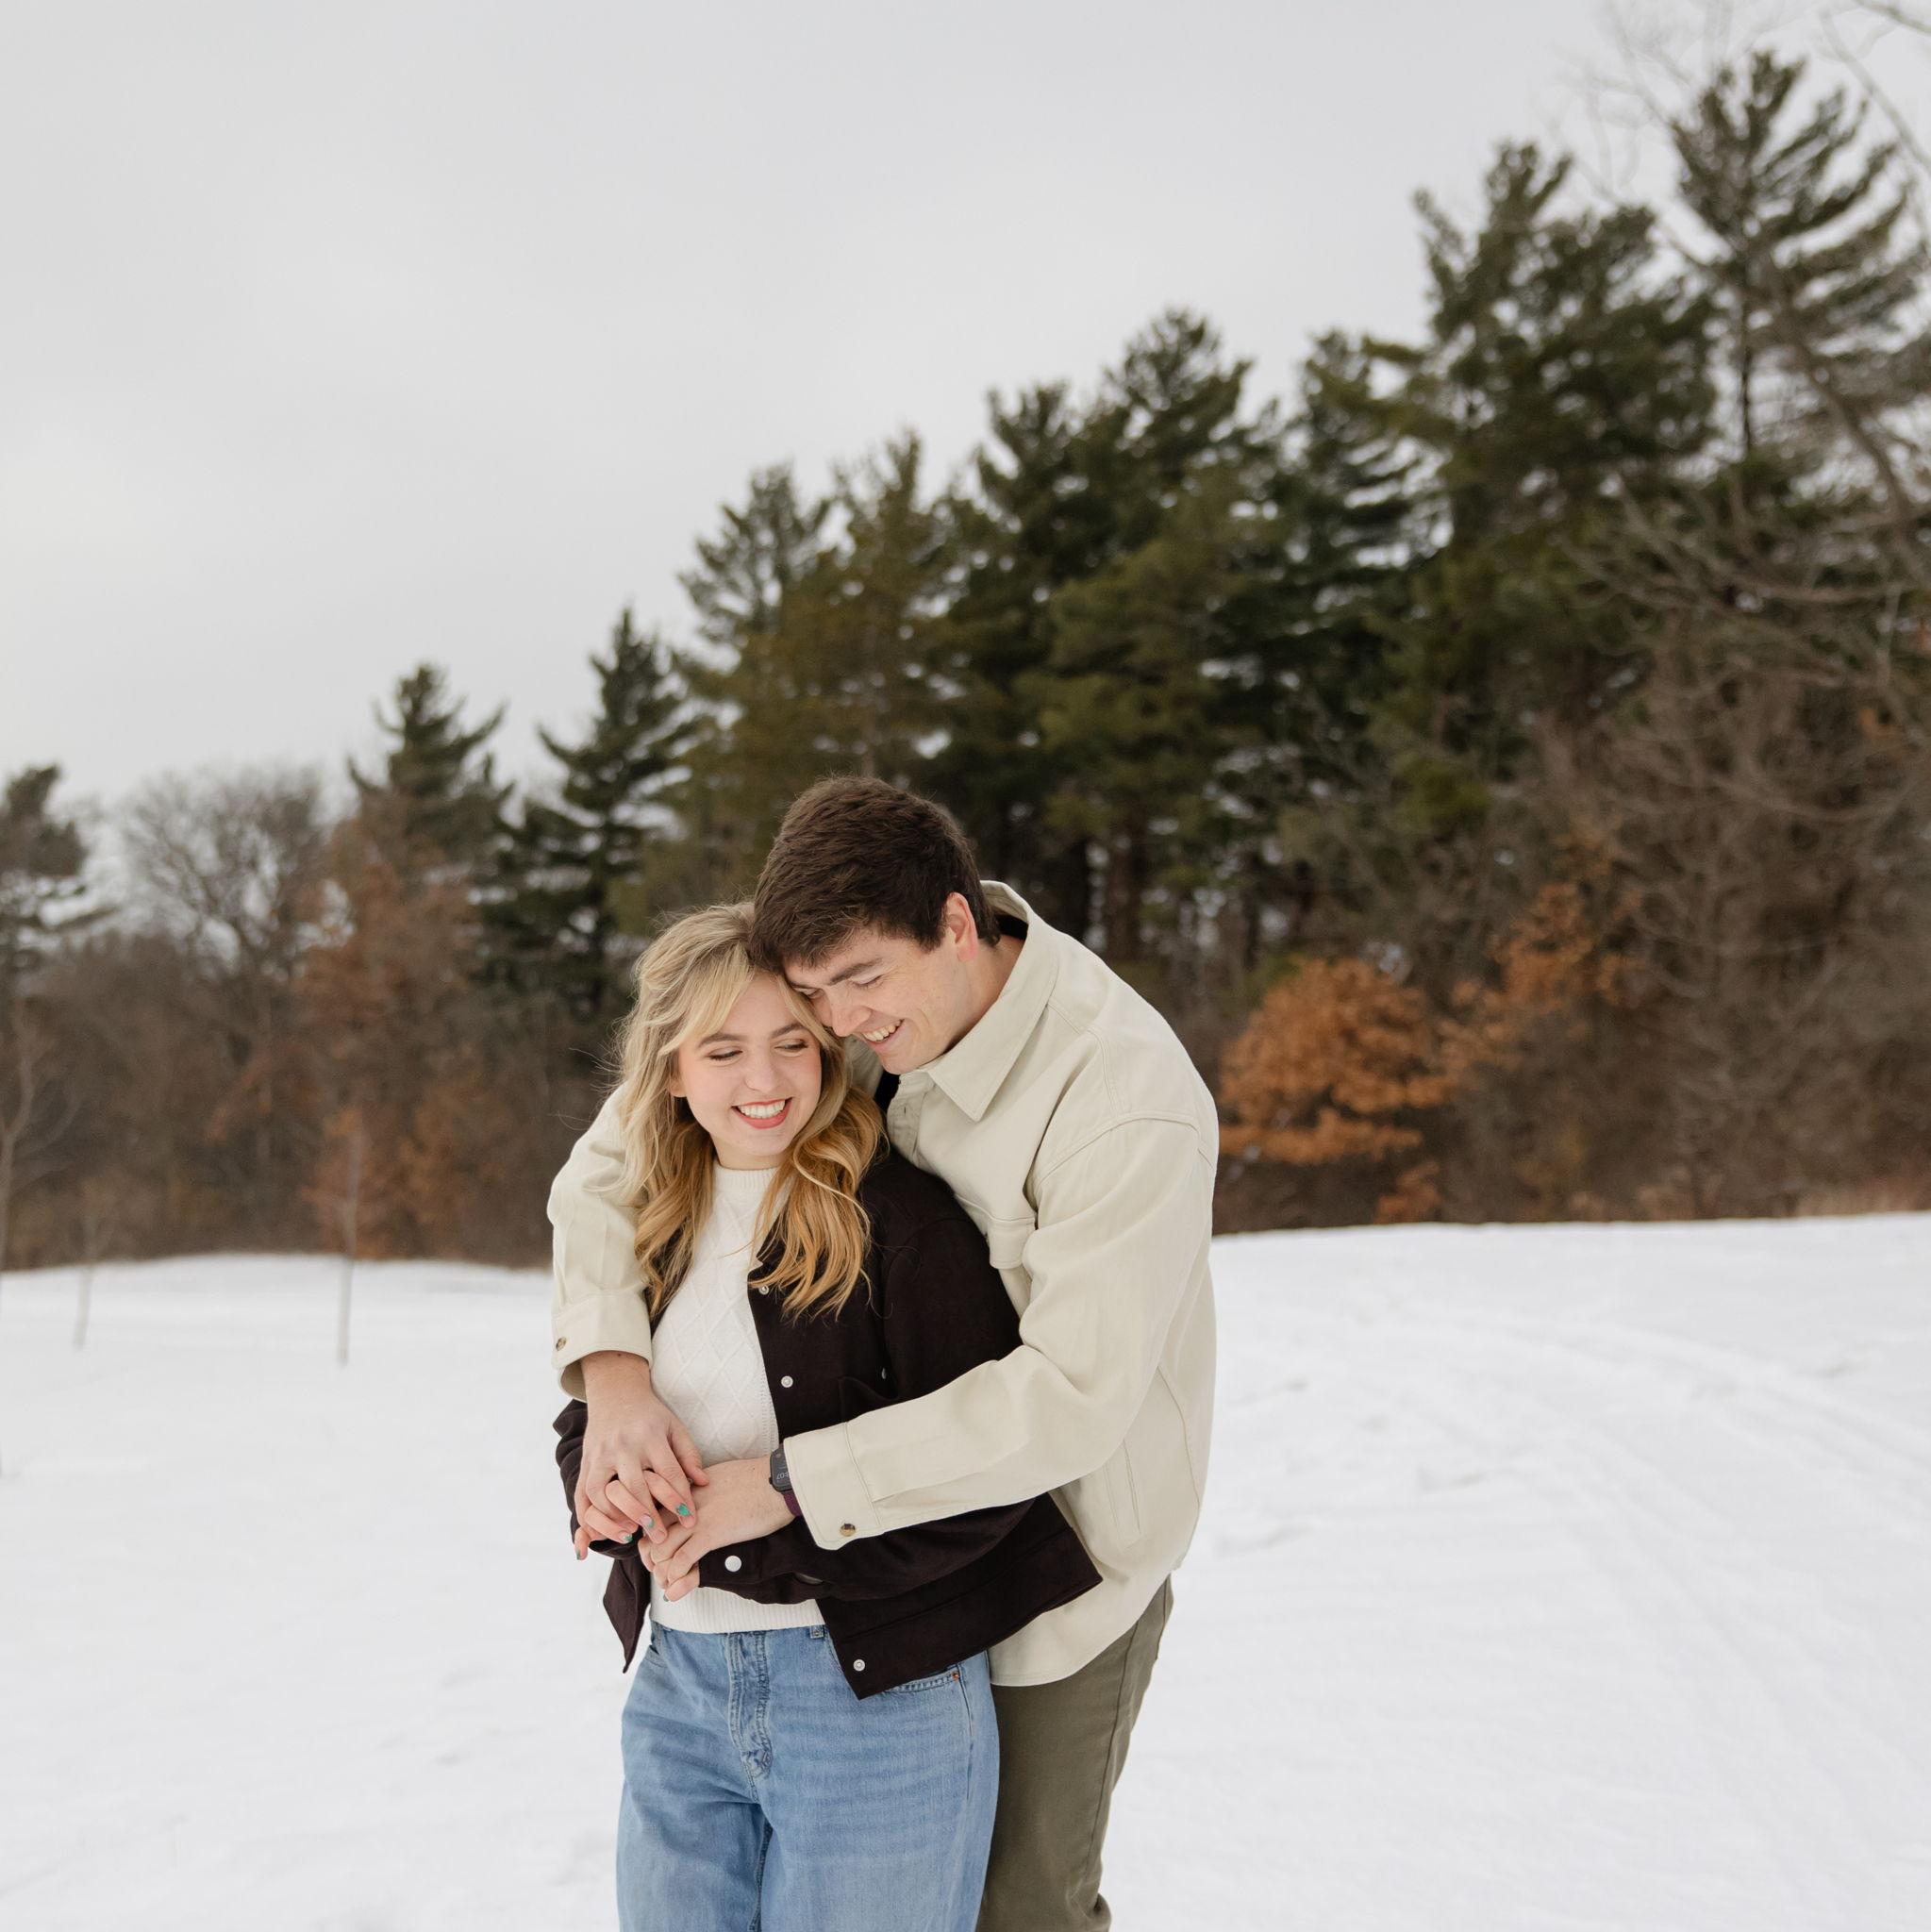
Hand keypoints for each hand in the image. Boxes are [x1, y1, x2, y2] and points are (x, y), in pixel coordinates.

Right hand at [575, 1353, 707, 1551]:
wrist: (615, 1393)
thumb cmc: (651, 1416)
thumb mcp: (675, 1427)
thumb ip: (689, 1455)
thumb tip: (703, 1483)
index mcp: (649, 1436)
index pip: (668, 1473)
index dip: (680, 1499)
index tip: (690, 1520)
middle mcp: (623, 1446)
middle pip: (636, 1487)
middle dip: (649, 1516)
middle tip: (662, 1538)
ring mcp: (600, 1454)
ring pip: (603, 1492)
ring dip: (616, 1518)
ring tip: (632, 1535)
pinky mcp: (586, 1462)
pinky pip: (582, 1493)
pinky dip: (590, 1515)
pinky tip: (602, 1532)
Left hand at [646, 1456, 792, 1589]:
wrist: (777, 1483)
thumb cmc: (758, 1479)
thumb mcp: (720, 1476)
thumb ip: (703, 1488)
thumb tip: (701, 1497)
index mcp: (688, 1487)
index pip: (655, 1512)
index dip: (652, 1533)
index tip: (657, 1547)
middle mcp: (686, 1502)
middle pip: (652, 1532)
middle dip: (651, 1554)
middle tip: (660, 1568)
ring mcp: (697, 1519)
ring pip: (660, 1549)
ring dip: (661, 1569)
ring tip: (667, 1580)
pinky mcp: (711, 1535)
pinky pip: (682, 1560)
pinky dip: (676, 1576)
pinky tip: (677, 1583)